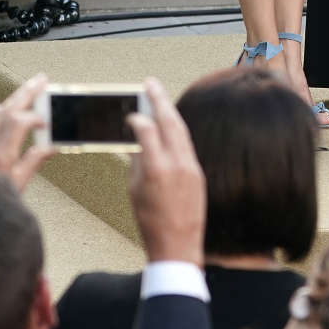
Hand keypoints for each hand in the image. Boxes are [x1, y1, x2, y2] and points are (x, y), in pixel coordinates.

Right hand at [125, 78, 205, 266]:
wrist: (178, 245)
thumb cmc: (149, 222)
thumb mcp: (134, 191)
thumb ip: (137, 162)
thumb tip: (137, 140)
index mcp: (157, 170)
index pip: (147, 131)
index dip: (137, 119)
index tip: (129, 114)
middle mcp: (178, 164)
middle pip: (170, 123)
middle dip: (159, 100)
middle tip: (149, 83)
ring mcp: (192, 167)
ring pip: (181, 131)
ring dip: (170, 111)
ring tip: (159, 96)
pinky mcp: (199, 172)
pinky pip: (187, 144)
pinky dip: (177, 130)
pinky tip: (170, 123)